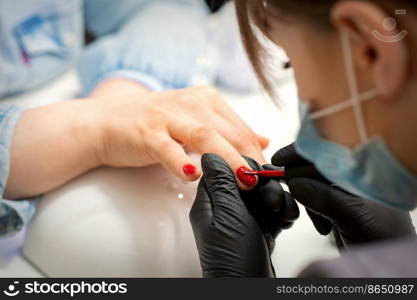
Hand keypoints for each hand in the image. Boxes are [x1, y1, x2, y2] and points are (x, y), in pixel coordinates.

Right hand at [4, 82, 266, 198]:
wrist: (105, 122)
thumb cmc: (153, 125)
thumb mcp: (195, 122)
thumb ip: (228, 131)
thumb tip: (262, 140)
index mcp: (205, 100)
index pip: (240, 128)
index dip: (256, 153)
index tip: (268, 176)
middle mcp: (190, 103)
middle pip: (227, 132)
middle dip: (248, 158)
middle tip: (263, 182)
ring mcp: (167, 116)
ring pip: (204, 136)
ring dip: (226, 159)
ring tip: (243, 179)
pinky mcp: (146, 132)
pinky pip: (166, 147)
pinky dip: (179, 160)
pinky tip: (190, 174)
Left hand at [189, 154, 298, 276]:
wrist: (250, 288)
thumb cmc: (232, 257)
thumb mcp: (226, 214)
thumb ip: (222, 183)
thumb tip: (210, 154)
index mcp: (211, 202)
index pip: (225, 170)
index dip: (244, 169)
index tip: (256, 177)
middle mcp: (226, 209)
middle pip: (249, 181)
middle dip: (265, 187)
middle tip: (270, 201)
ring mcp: (244, 219)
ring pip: (264, 194)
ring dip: (278, 200)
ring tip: (279, 212)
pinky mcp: (260, 229)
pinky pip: (274, 210)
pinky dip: (283, 213)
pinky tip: (286, 221)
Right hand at [272, 144, 415, 249]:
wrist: (390, 263)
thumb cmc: (384, 237)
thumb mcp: (353, 215)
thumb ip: (323, 197)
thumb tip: (294, 183)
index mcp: (363, 168)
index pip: (328, 149)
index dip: (302, 151)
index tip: (280, 159)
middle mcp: (353, 175)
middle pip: (315, 165)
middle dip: (300, 179)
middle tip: (287, 187)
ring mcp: (345, 191)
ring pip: (311, 183)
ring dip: (307, 200)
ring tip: (320, 221)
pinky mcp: (338, 205)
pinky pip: (315, 199)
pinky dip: (313, 212)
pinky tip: (323, 226)